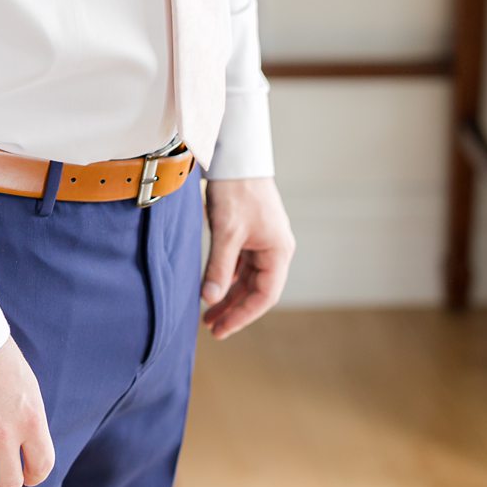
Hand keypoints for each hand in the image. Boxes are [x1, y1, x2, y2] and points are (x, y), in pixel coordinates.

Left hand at [200, 175, 294, 338]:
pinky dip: (226, 277)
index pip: (264, 295)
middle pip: (256, 289)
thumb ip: (219, 268)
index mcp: (278, 251)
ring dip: (228, 295)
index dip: (243, 315)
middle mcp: (275, 249)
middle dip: (233, 309)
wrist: (235, 156)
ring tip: (207, 314)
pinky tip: (211, 288)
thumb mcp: (227, 232)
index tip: (221, 330)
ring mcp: (263, 241)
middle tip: (211, 328)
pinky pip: (240, 264)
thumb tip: (210, 300)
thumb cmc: (236, 191)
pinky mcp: (249, 233)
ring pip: (247, 278)